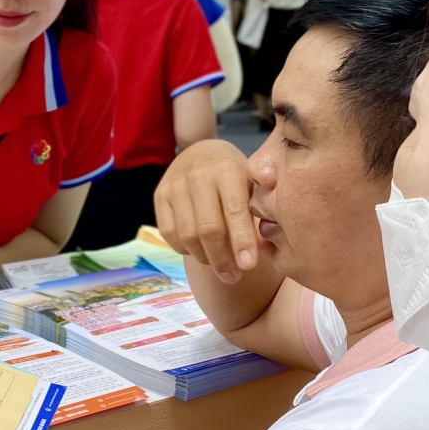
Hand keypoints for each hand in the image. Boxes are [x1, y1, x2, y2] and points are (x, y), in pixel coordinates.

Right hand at [154, 139, 260, 283]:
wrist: (202, 152)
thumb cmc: (235, 175)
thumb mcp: (252, 183)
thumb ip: (259, 210)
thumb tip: (269, 248)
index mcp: (227, 170)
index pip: (235, 211)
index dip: (242, 241)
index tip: (249, 266)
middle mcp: (198, 175)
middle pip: (208, 229)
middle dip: (222, 259)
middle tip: (234, 276)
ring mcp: (175, 185)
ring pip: (188, 235)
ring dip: (206, 259)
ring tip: (220, 267)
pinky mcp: (159, 195)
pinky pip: (170, 234)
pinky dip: (186, 250)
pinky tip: (201, 252)